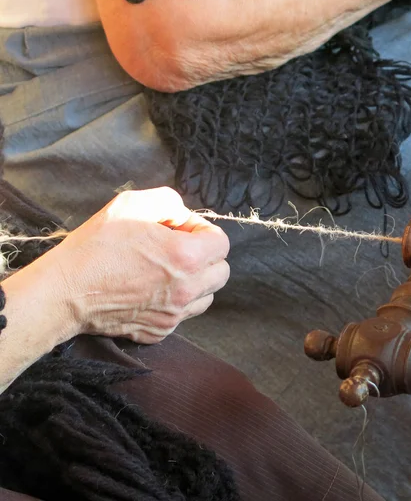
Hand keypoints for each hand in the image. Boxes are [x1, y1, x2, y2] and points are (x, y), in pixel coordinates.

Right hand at [28, 187, 229, 343]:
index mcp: (187, 257)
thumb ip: (170, 202)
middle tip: (178, 248)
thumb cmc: (96, 245)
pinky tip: (151, 290)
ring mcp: (174, 315)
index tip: (182, 229)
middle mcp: (187, 290)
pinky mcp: (160, 332)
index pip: (222, 244)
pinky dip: (176, 302)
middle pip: (221, 272)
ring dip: (196, 281)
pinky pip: (183, 314)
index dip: (204, 231)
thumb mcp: (133, 203)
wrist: (64, 292)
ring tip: (166, 271)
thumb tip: (184, 216)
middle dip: (206, 257)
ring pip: (207, 296)